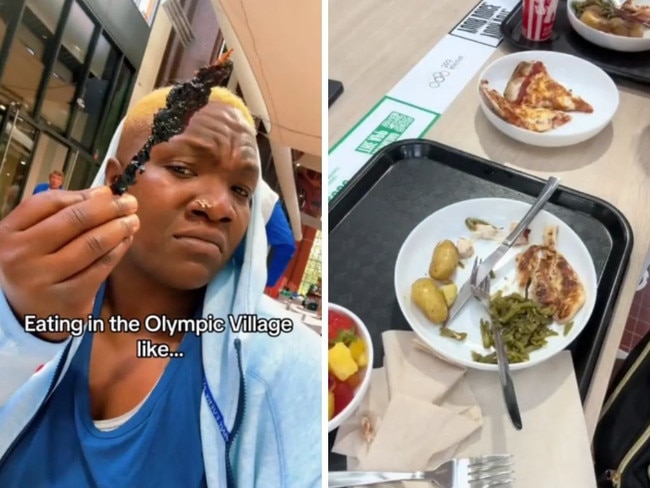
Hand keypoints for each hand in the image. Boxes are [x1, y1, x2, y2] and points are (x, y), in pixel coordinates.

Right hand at [0, 186, 139, 340]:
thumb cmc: (33, 268)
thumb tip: (102, 193)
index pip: (46, 203)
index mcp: (7, 234)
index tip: (106, 192)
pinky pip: (101, 267)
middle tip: (130, 202)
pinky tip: (126, 241)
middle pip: (74, 220)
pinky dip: (118, 250)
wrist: (25, 317)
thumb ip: (57, 214)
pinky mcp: (68, 298)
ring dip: (118, 228)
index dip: (81, 194)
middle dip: (108, 208)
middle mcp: (21, 256)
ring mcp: (43, 280)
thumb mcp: (30, 239)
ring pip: (91, 243)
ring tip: (132, 220)